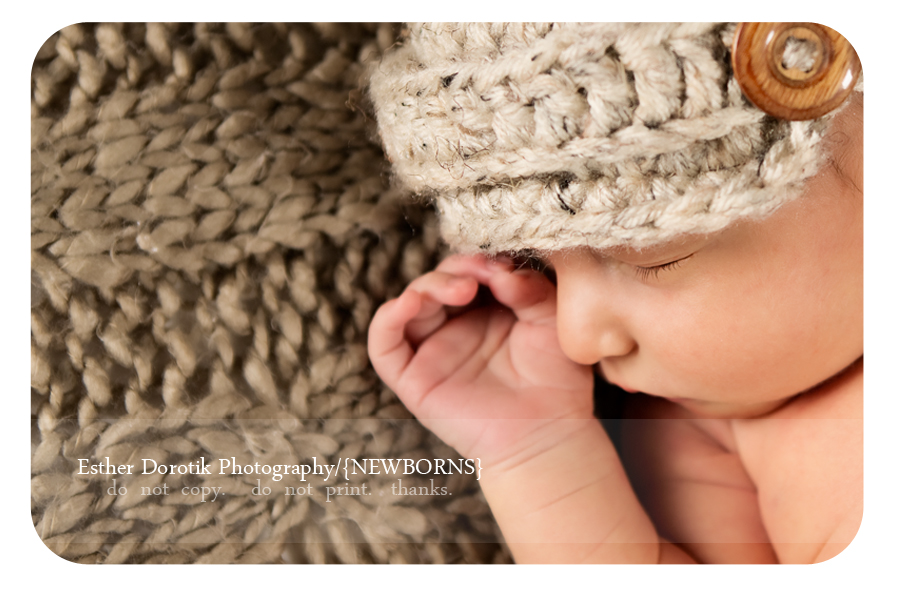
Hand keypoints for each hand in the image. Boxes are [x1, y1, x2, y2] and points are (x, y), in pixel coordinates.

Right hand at [368, 254, 593, 465]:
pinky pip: (384, 345)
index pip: (467, 271)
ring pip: (409, 305)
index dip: (478, 261)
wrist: (548, 433)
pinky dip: (387, 319)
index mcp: (486, 310)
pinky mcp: (412, 379)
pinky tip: (408, 303)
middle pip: (435, 282)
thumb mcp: (551, 321)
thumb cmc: (555, 380)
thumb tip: (501, 270)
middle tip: (481, 275)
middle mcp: (455, 327)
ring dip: (426, 286)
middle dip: (455, 270)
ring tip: (459, 289)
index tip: (501, 265)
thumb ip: (529, 289)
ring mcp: (432, 352)